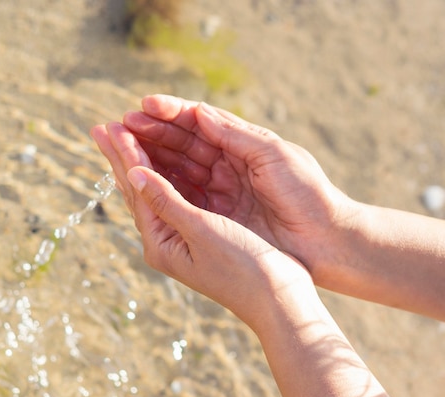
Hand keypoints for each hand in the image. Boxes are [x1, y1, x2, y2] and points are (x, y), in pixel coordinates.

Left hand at [90, 122, 312, 328]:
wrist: (278, 299)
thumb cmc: (243, 268)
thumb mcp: (202, 231)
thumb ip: (167, 200)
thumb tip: (133, 172)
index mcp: (161, 243)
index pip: (137, 190)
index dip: (125, 155)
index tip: (110, 125)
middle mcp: (166, 241)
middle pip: (138, 191)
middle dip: (122, 157)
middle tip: (102, 128)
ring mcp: (183, 239)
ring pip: (155, 192)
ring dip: (140, 163)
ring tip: (124, 138)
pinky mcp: (203, 234)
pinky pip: (176, 197)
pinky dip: (166, 175)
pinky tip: (160, 164)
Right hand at [122, 95, 358, 277]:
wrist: (326, 241)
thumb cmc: (308, 194)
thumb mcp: (276, 156)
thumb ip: (236, 135)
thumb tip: (200, 113)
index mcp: (245, 145)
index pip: (201, 123)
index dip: (171, 114)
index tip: (143, 106)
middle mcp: (229, 167)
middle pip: (183, 145)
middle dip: (151, 134)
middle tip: (118, 124)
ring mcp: (222, 193)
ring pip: (179, 170)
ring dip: (150, 157)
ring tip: (120, 145)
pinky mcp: (218, 218)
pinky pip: (184, 198)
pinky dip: (162, 187)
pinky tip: (139, 177)